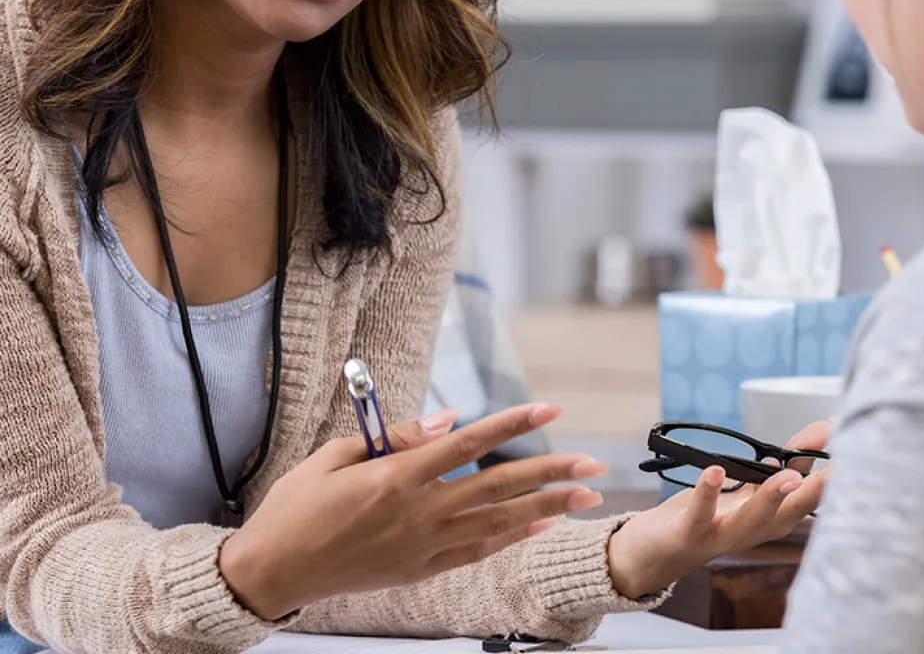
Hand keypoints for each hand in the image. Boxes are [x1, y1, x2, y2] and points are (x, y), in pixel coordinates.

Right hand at [219, 403, 605, 619]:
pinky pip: (476, 552)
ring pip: (497, 524)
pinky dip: (510, 538)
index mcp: (396, 478)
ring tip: (583, 497)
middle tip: (593, 464)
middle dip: (549, 473)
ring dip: (544, 509)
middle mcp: (418, 514)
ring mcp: (422, 547)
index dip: (511, 423)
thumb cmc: (299, 505)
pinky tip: (538, 527)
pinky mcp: (418, 571)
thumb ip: (397, 437)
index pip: (468, 444)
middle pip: (497, 488)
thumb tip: (447, 420)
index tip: (548, 408)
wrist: (273, 572)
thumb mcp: (336, 455)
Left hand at [607, 420, 829, 598]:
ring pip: (752, 520)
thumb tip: (819, 434)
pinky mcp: (690, 533)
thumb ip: (780, 465)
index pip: (805, 499)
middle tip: (837, 471)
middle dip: (813, 494)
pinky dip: (708, 493)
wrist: (656, 552)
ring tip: (789, 477)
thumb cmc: (706, 518)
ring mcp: (722, 534)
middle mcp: (752, 531)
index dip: (827, 479)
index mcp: (769, 518)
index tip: (850, 454)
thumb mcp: (748, 490)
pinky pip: (700, 515)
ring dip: (771, 498)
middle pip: (788, 515)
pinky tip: (716, 471)